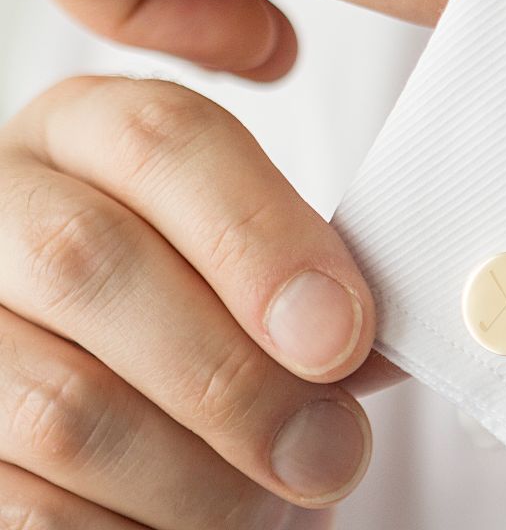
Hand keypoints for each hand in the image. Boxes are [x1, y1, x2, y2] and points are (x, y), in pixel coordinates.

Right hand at [0, 75, 381, 527]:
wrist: (104, 338)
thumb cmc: (191, 278)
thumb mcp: (235, 239)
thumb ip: (290, 270)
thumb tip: (354, 344)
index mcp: (88, 131)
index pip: (164, 139)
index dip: (262, 240)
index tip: (342, 336)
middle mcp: (6, 206)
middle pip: (93, 261)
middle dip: (236, 377)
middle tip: (330, 449)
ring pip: (63, 407)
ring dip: (198, 478)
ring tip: (274, 496)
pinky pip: (32, 510)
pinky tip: (197, 519)